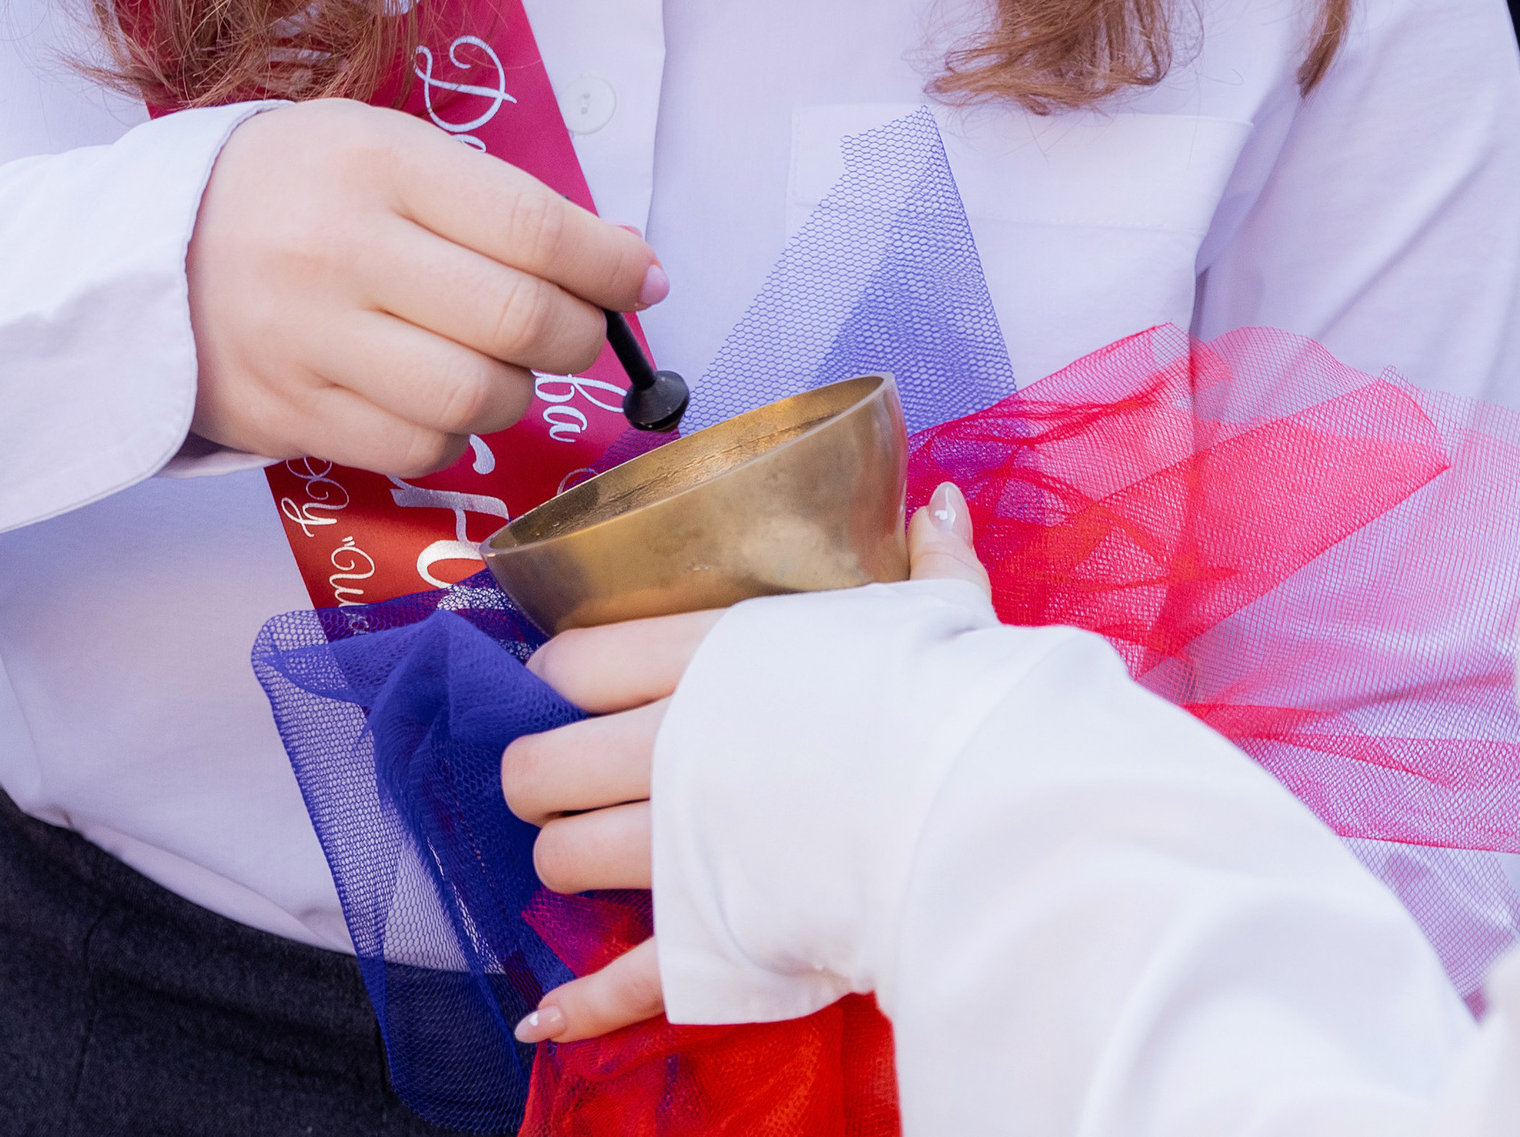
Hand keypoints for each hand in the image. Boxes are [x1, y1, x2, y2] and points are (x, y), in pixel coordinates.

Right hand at [185, 98, 662, 478]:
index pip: (532, 226)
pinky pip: (418, 447)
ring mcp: (311, 341)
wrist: (148, 248)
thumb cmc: (294, 187)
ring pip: (475, 399)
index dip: (609, 264)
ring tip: (502, 364)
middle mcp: (343, 251)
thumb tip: (618, 261)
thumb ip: (491, 199)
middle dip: (579, 335)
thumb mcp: (382, 147)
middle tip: (581, 329)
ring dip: (518, 392)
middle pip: (516, 321)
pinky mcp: (290, 414)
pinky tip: (440, 395)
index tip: (642, 279)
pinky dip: (455, 431)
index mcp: (377, 164)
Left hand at [506, 483, 994, 1046]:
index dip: (554, 679)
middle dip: (539, 776)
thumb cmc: (952, 697)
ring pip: (565, 860)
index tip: (562, 689)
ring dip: (563, 864)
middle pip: (542, 764)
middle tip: (559, 781)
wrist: (980, 809)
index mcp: (709, 657)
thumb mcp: (939, 610)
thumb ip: (927, 557)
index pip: (573, 662)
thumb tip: (941, 503)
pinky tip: (540, 1015)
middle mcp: (671, 746)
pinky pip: (623, 977)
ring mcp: (679, 848)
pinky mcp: (710, 934)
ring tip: (580, 859)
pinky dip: (579, 1003)